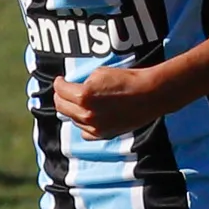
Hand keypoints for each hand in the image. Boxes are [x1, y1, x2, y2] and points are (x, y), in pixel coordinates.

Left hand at [55, 64, 175, 139]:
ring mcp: (95, 127)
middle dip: (60, 97)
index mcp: (83, 96)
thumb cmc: (127, 79)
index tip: (60, 80)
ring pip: (73, 119)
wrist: (149, 95)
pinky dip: (83, 124)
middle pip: (62, 107)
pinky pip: (85, 132)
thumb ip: (82, 83)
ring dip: (72, 110)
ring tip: (76, 102)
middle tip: (62, 91)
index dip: (59, 83)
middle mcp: (86, 114)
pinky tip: (87, 116)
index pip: (60, 90)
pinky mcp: (104, 134)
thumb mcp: (99, 73)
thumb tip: (74, 87)